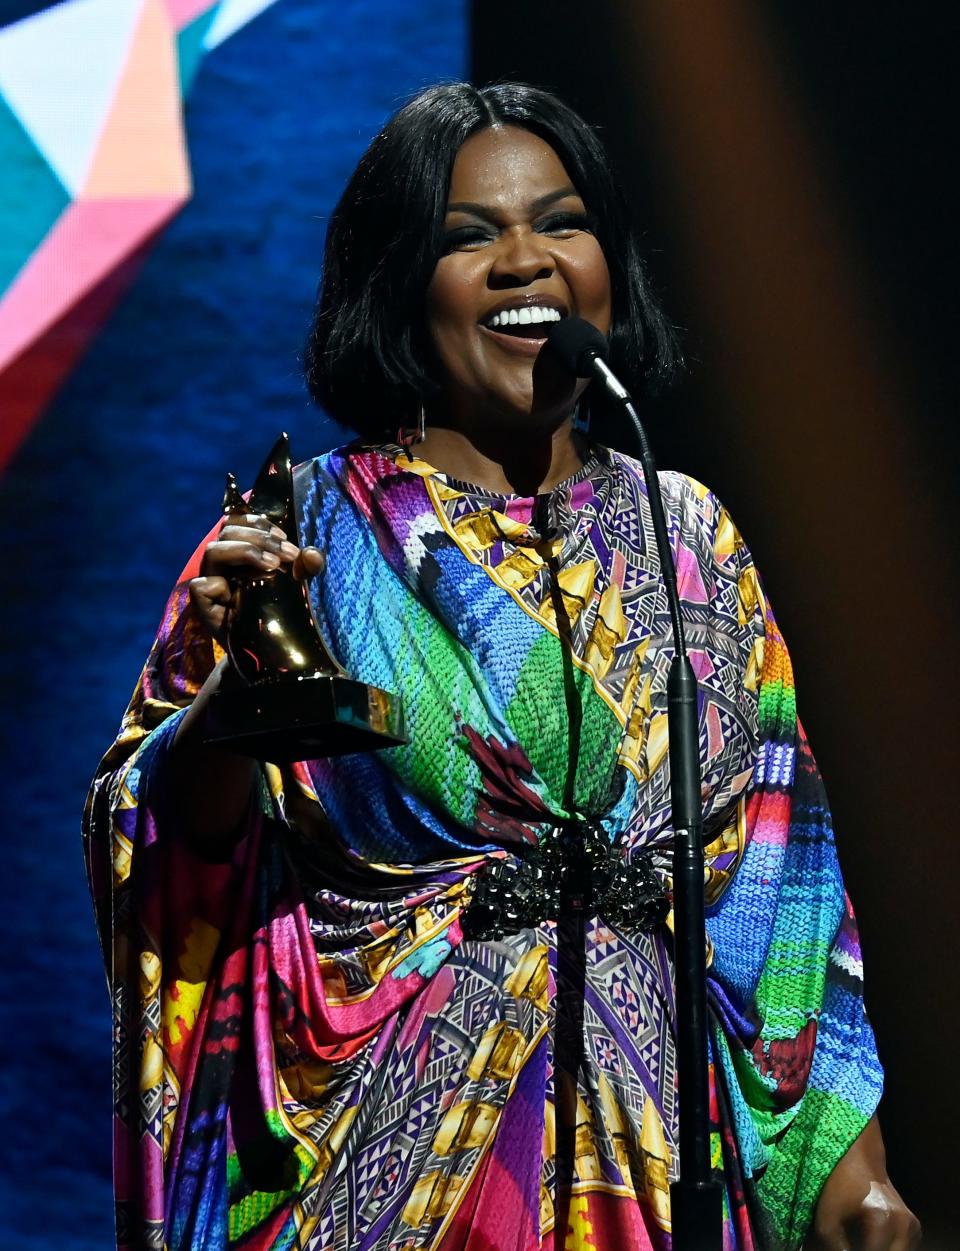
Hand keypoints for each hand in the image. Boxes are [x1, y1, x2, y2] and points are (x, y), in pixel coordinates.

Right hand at [188, 513, 323, 643]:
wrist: (266, 649)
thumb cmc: (278, 610)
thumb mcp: (298, 586)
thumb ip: (306, 568)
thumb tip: (312, 554)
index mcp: (238, 551)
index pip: (237, 521)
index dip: (259, 523)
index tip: (286, 538)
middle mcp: (221, 562)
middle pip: (228, 531)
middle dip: (261, 538)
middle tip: (289, 555)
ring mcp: (210, 581)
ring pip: (213, 550)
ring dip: (245, 551)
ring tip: (273, 565)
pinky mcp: (202, 604)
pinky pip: (201, 586)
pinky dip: (219, 584)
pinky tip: (242, 593)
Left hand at [808, 1115, 919, 1250]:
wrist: (856, 1157)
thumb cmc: (837, 1184)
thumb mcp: (826, 1219)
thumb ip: (835, 1249)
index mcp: (884, 1220)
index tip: (844, 1247)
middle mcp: (905, 1225)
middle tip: (852, 1245)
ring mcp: (913, 1227)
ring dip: (879, 1250)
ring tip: (858, 1241)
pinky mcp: (914, 1228)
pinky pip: (902, 1249)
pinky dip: (888, 1249)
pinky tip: (870, 1241)